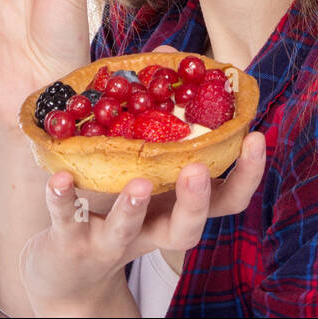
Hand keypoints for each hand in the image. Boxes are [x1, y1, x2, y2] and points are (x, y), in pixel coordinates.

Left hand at [18, 131, 267, 316]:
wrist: (66, 263)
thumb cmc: (115, 196)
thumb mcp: (142, 158)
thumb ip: (158, 108)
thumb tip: (171, 56)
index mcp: (177, 205)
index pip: (227, 197)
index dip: (247, 173)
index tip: (257, 136)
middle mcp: (152, 227)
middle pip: (188, 227)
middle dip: (196, 201)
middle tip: (197, 171)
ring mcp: (113, 238)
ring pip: (129, 231)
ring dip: (134, 208)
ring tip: (138, 183)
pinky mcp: (72, 240)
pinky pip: (68, 221)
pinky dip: (64, 200)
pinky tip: (60, 178)